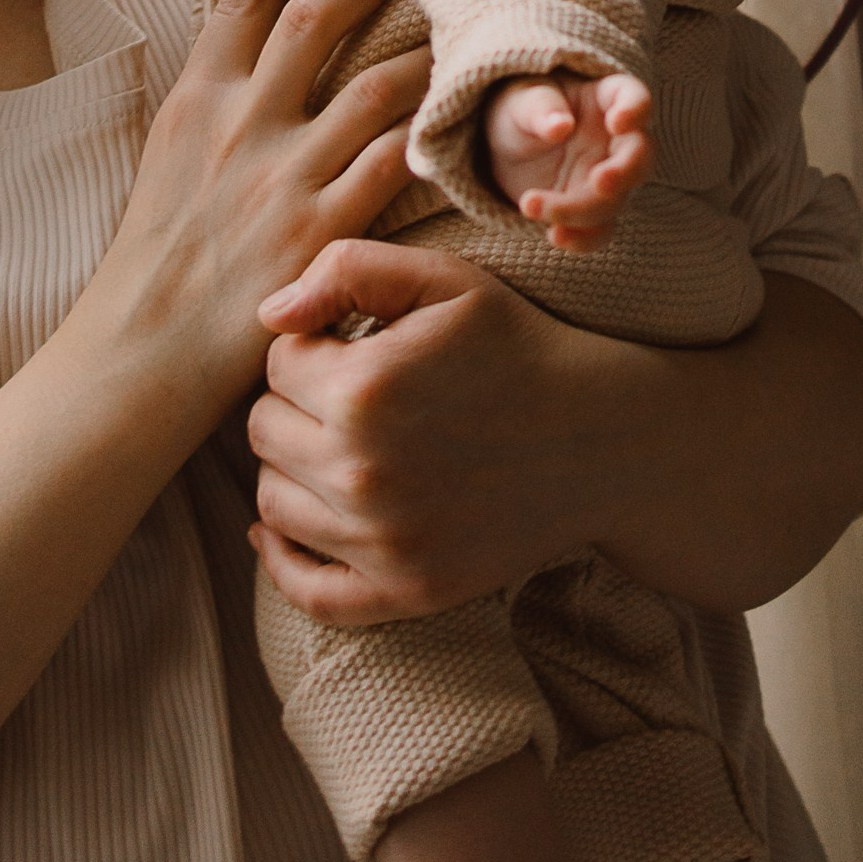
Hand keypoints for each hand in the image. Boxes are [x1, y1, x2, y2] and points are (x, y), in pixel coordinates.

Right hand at [86, 0, 427, 413]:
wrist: (141, 353)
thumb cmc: (154, 258)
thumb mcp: (163, 157)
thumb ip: (209, 98)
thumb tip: (242, 42)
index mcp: (197, 101)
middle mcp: (242, 125)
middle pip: (314, 21)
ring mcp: (285, 179)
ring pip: (372, 88)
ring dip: (423, 51)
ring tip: (465, 21)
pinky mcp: (323, 232)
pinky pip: (394, 169)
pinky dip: (432, 137)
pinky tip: (468, 116)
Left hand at [244, 238, 608, 623]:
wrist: (599, 438)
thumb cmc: (515, 346)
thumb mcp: (444, 279)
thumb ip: (348, 268)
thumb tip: (269, 314)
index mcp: (364, 390)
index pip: (276, 363)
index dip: (311, 345)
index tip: (353, 346)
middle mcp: (362, 474)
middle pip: (263, 433)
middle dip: (295, 404)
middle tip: (349, 395)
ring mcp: (383, 544)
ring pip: (273, 504)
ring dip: (293, 469)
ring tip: (343, 444)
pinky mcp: (405, 592)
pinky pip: (307, 592)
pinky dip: (281, 563)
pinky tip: (283, 532)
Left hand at [481, 69, 653, 245]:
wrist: (506, 149)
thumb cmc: (520, 111)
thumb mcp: (519, 102)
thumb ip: (540, 109)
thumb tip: (561, 126)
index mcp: (605, 99)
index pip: (634, 98)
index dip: (635, 110)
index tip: (617, 123)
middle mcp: (617, 141)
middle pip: (640, 156)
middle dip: (625, 172)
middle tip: (600, 183)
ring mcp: (607, 178)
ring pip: (614, 200)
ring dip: (580, 209)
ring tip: (530, 205)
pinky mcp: (592, 212)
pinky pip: (599, 231)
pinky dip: (582, 238)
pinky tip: (554, 235)